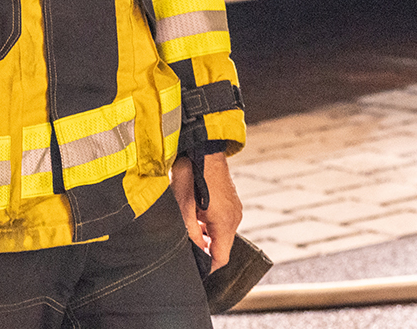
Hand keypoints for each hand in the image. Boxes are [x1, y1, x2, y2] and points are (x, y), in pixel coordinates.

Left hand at [171, 154, 242, 270]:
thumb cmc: (190, 174)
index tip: (193, 269)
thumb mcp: (183, 208)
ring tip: (187, 227)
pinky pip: (221, 220)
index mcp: (225, 222)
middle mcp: (234, 217)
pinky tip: (194, 214)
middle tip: (185, 247)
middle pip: (221, 246)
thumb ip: (190, 235)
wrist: (200, 146)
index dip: (207, 267)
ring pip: (220, 233)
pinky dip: (209, 224)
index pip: (221, 258)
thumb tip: (195, 254)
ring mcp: (234, 207)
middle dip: (204, 250)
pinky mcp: (230, 200)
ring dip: (205, 236)